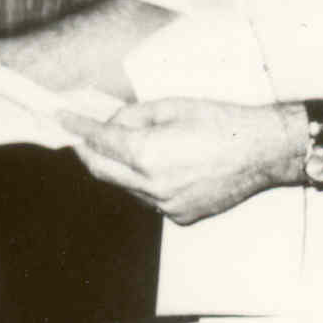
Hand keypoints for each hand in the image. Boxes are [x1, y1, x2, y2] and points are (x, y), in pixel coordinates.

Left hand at [59, 97, 300, 225]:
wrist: (260, 152)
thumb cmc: (219, 122)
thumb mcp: (170, 106)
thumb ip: (133, 116)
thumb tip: (112, 123)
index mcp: (147, 154)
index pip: (99, 141)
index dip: (77, 127)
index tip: (62, 118)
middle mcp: (152, 185)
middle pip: (101, 170)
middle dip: (87, 151)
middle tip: (81, 135)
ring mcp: (166, 205)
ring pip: (123, 186)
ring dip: (115, 167)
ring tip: (124, 146)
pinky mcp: (180, 216)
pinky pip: (147, 198)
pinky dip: (141, 182)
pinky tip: (154, 165)